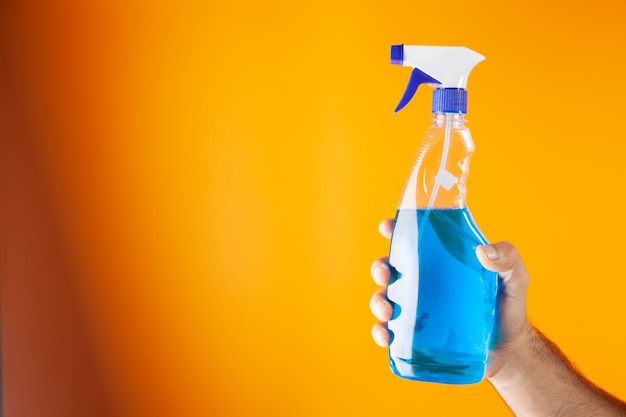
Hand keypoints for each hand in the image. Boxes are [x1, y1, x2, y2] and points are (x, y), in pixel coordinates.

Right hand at [369, 218, 532, 378]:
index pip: (414, 239)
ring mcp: (416, 309)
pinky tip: (386, 336)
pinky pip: (389, 332)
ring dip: (377, 302)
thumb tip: (482, 251)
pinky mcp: (415, 335)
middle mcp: (422, 282)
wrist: (508, 352)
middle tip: (385, 274)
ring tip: (387, 312)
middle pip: (390, 267)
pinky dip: (381, 332)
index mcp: (440, 261)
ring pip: (384, 299)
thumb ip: (508, 259)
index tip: (387, 226)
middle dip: (379, 267)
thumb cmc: (508, 308)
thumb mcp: (514, 278)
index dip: (396, 229)